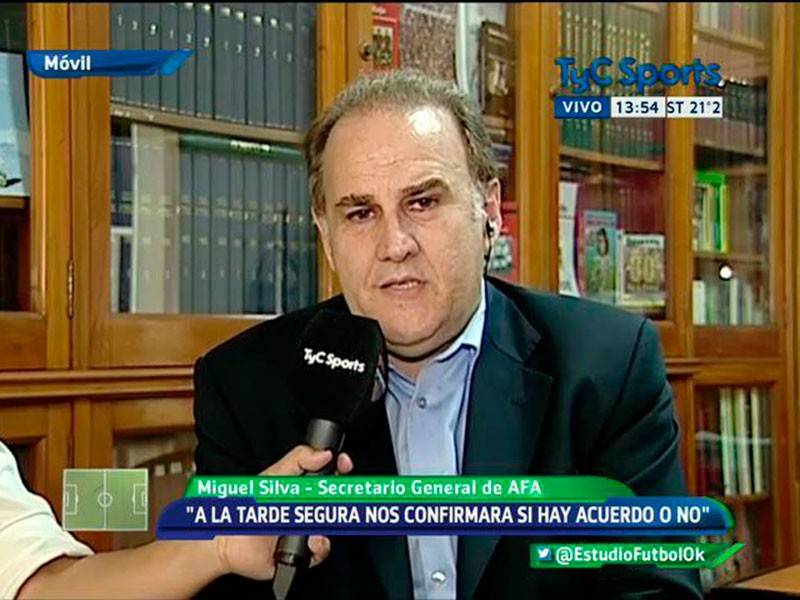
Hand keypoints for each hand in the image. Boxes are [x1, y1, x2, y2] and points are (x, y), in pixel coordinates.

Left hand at [213, 445, 353, 579]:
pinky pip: (322, 551)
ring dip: (329, 522)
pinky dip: (320, 546)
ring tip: (312, 521)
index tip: (343, 462)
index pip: (330, 473)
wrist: (229, 541)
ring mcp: (308, 529)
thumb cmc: (247, 505)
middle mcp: (308, 507)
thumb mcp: (275, 475)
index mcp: (303, 486)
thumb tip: (325, 453)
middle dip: (342, 495)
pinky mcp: (305, 553)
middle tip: (333, 493)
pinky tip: (310, 540)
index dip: (341, 466)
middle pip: (337, 499)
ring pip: (333, 526)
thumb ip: (299, 459)